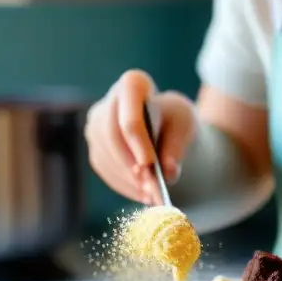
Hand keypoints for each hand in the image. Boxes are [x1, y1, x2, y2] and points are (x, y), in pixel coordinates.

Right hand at [85, 69, 198, 204]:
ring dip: (128, 179)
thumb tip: (169, 172)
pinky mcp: (96, 147)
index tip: (149, 165)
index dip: (137, 142)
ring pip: (106, 155)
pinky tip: (142, 195)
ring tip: (151, 195)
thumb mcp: (185, 126)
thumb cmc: (175, 120)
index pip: (129, 114)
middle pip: (111, 135)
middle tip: (149, 187)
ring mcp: (97, 125)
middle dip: (130, 165)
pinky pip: (105, 169)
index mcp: (133, 85)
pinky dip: (124, 184)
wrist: (165, 126)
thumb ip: (178, 147)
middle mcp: (108, 103)